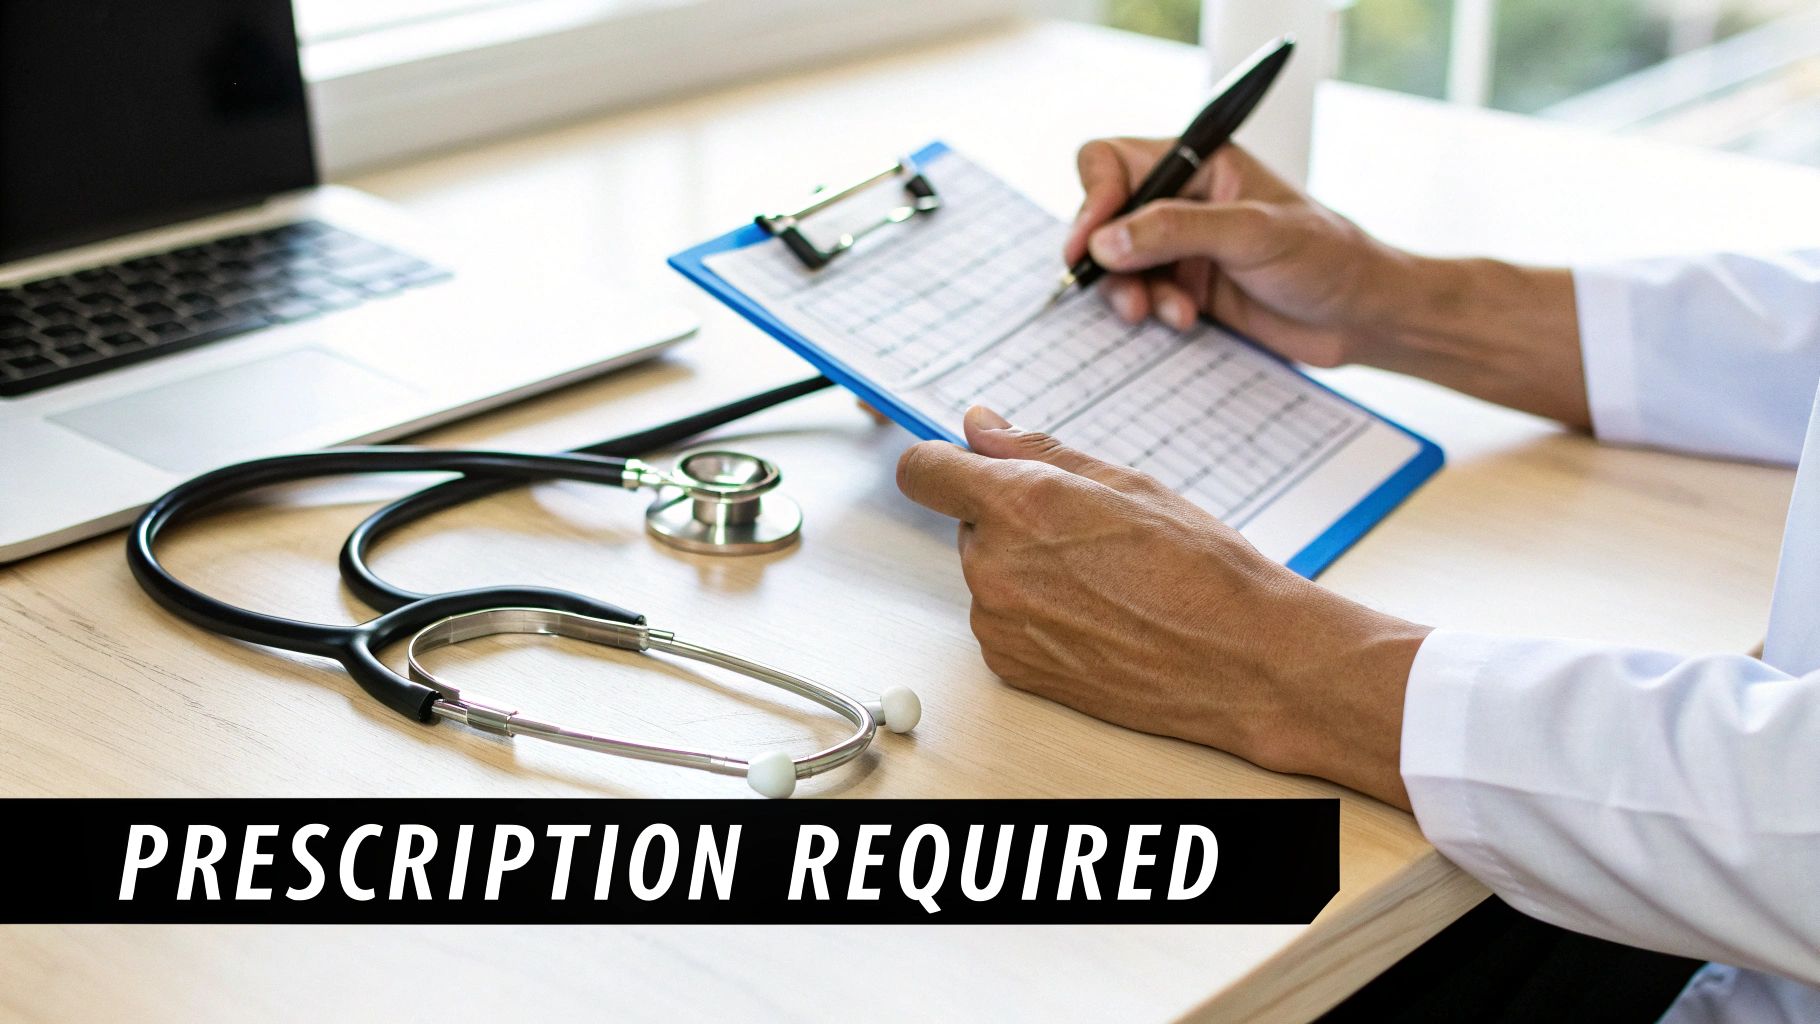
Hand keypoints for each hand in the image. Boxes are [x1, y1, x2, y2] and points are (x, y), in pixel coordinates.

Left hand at [896, 407, 1430, 806]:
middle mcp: (996, 565)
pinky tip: (1097, 618)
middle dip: (1012, 521)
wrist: (1243, 661)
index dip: (941, 463)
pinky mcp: (1011, 667)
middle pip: (969, 525)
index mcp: (1020, 504)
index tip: (957, 466)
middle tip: (1086, 534)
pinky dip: (1036, 617)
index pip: (923, 471)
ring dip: (1026, 571)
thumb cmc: (1202, 571)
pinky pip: (1004, 623)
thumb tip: (981, 426)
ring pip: (990, 575)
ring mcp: (999, 623)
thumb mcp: (1126, 483)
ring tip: (1105, 582)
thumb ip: (1035, 451)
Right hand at [1063, 137, 1590, 426]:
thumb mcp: (1252, 234)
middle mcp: (1182, 201)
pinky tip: (1185, 322)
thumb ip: (1175, 231)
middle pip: (1104, 218)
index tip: (1091, 244)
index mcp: (1199, 163)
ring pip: (1115, 265)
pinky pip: (1139, 298)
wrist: (1364, 318)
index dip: (1093, 199)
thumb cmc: (1328, 258)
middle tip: (1126, 296)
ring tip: (1168, 313)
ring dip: (1130, 292)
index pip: (1111, 163)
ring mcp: (1181, 248)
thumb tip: (1104, 242)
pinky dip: (1150, 313)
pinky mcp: (1186, 290)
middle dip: (1109, 259)